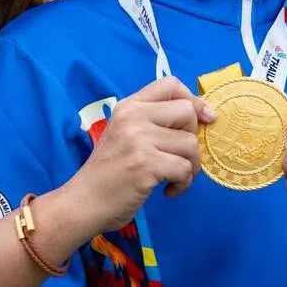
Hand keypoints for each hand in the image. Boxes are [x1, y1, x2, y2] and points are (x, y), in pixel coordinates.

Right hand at [63, 77, 215, 234]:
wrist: (83, 203)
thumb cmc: (109, 172)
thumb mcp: (125, 134)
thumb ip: (153, 121)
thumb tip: (202, 114)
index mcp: (129, 106)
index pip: (170, 84)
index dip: (193, 99)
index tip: (203, 118)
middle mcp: (133, 117)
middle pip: (187, 111)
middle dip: (193, 136)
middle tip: (179, 156)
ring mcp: (138, 140)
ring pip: (191, 143)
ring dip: (191, 166)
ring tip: (175, 178)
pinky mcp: (145, 165)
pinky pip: (185, 169)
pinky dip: (183, 184)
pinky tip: (169, 191)